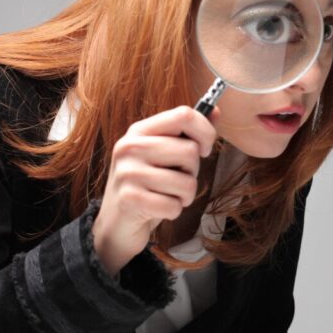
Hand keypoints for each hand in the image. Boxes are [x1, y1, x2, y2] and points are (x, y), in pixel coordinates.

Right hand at [93, 106, 217, 276]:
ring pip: (187, 182)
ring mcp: (128, 173)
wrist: (117, 222)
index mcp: (140, 130)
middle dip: (193, 171)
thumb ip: (189, 133)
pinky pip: (174, 206)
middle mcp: (130, 147)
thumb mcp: (164, 155)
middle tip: (176, 180)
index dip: (205, 132)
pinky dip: (173, 212)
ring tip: (168, 196)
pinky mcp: (130, 199)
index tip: (204, 150)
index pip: (183, 115)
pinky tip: (158, 209)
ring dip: (185, 196)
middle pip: (190, 151)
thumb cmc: (148, 185)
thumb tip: (216, 111)